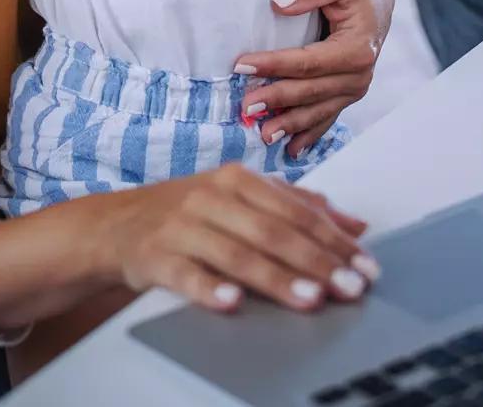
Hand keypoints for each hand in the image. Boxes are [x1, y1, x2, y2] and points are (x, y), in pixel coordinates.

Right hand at [93, 164, 376, 313]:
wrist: (116, 224)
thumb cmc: (190, 213)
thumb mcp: (241, 199)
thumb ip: (297, 207)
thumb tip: (355, 224)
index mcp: (238, 179)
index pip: (296, 210)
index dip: (334, 239)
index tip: (366, 266)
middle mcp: (212, 197)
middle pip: (272, 230)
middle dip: (316, 261)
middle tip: (350, 287)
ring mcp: (182, 226)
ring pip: (235, 253)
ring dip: (275, 278)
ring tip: (310, 298)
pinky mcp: (155, 256)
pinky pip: (186, 274)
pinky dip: (210, 289)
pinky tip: (233, 303)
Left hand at [236, 0, 392, 157]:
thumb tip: (278, 3)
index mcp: (357, 48)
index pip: (309, 61)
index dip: (275, 65)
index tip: (242, 65)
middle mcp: (360, 74)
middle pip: (311, 91)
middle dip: (277, 100)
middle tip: (244, 106)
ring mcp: (354, 88)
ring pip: (317, 111)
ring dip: (289, 124)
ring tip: (262, 134)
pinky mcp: (347, 94)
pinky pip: (327, 118)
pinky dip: (309, 134)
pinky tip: (291, 149)